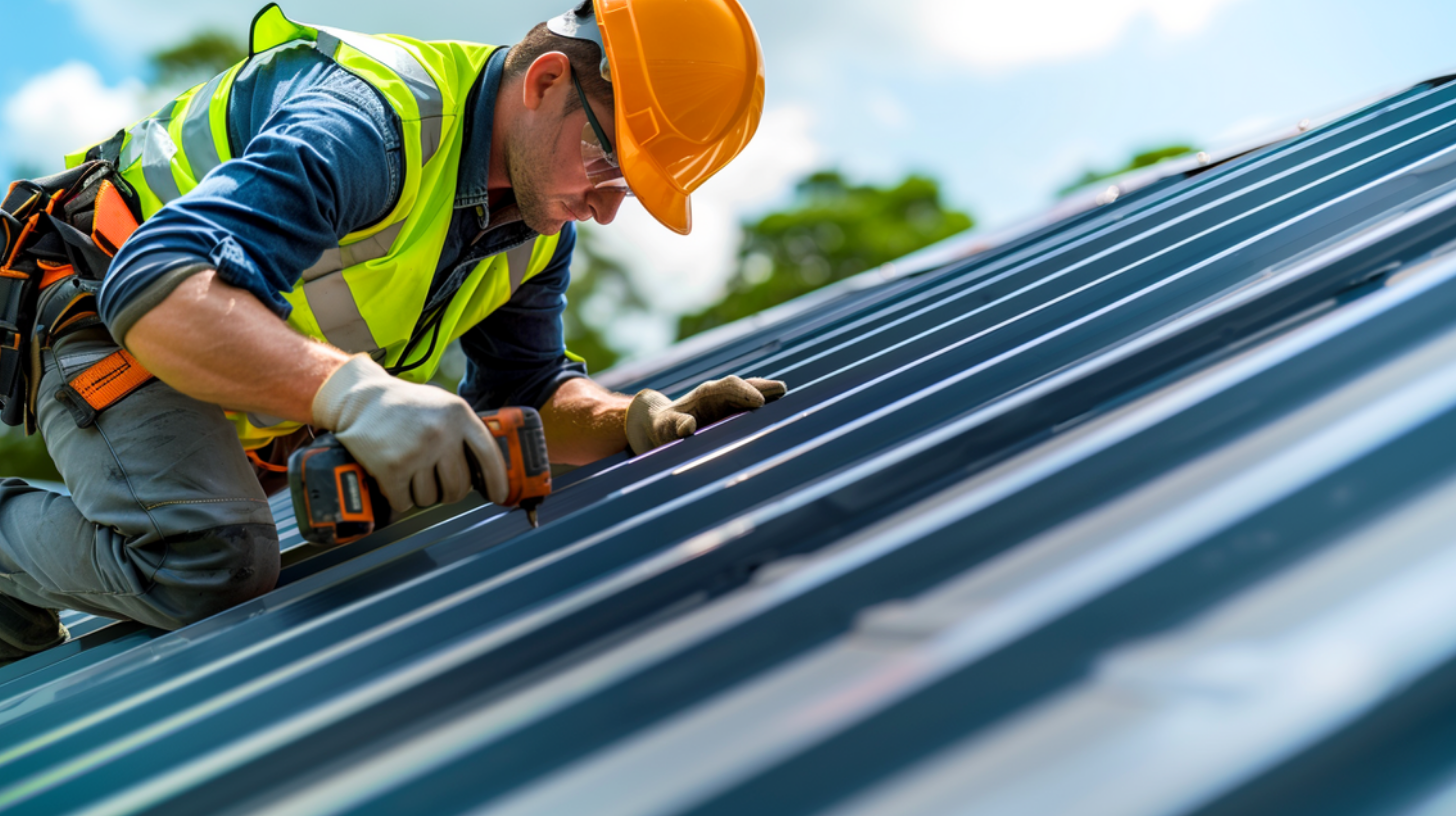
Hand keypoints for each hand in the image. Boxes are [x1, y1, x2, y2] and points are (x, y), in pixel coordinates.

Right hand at [312, 355, 508, 511]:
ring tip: (411, 474)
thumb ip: (464, 431)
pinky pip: (404, 502)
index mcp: (459, 415)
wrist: (360, 399)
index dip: (498, 481)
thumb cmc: (405, 406)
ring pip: (430, 498)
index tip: (499, 496)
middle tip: (438, 484)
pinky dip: (399, 498)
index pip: (489, 455)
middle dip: (449, 493)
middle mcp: (441, 433)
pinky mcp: (391, 468)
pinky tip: (395, 481)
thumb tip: (486, 469)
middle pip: (458, 487)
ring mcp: (417, 451)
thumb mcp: (443, 406)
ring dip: (421, 494)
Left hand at [625, 375, 786, 454]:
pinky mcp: (732, 410)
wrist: (660, 426)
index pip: (728, 387)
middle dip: (761, 387)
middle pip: (744, 385)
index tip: (760, 402)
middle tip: (781, 391)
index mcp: (704, 395)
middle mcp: (718, 393)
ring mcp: (726, 401)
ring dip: (766, 391)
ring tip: (784, 394)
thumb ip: (676, 427)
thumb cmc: (663, 429)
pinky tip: (780, 406)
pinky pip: (750, 402)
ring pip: (749, 391)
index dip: (744, 393)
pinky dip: (765, 401)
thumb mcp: (664, 430)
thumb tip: (688, 427)